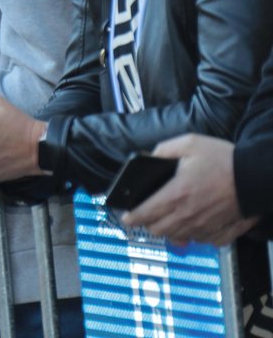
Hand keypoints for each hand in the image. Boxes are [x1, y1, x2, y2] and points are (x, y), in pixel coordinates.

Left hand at [122, 134, 258, 244]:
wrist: (257, 177)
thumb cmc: (224, 160)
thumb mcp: (189, 143)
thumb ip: (163, 150)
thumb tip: (149, 158)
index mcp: (176, 194)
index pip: (144, 214)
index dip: (131, 217)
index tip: (126, 217)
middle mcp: (187, 215)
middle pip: (158, 230)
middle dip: (149, 223)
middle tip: (150, 214)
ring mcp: (204, 227)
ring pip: (177, 237)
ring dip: (170, 230)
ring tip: (171, 217)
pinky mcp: (220, 234)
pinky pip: (200, 241)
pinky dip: (194, 234)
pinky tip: (195, 222)